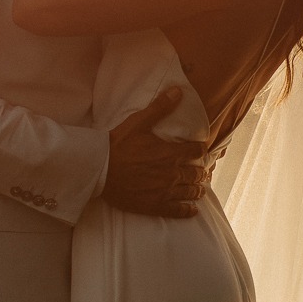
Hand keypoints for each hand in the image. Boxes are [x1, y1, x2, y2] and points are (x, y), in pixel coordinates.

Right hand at [104, 87, 209, 218]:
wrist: (99, 169)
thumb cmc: (118, 144)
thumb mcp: (139, 122)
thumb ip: (160, 107)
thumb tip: (178, 91)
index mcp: (171, 153)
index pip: (196, 151)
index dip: (200, 150)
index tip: (200, 150)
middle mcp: (172, 173)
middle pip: (196, 173)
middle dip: (201, 171)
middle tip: (203, 171)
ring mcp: (165, 191)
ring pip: (190, 191)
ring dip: (198, 189)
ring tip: (201, 188)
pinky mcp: (155, 205)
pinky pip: (177, 211)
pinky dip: (188, 210)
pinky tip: (192, 210)